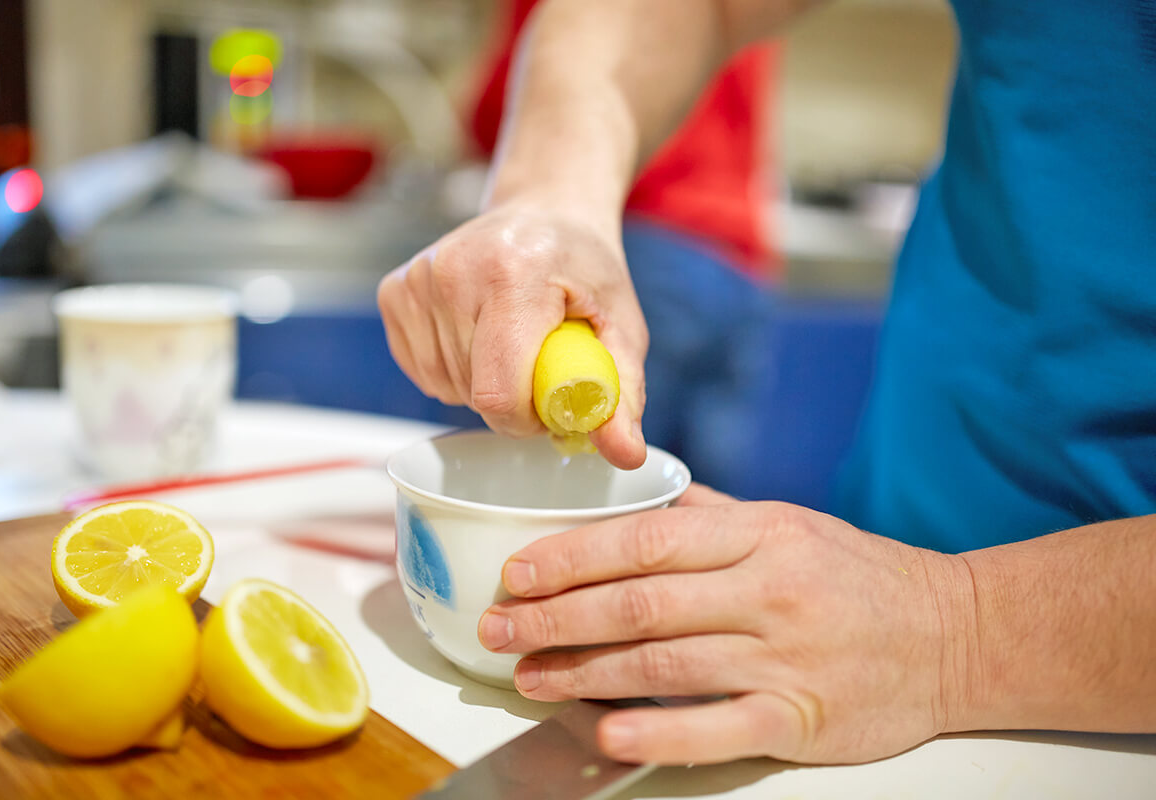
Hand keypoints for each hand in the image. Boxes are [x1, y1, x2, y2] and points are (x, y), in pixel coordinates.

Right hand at [377, 203, 648, 468]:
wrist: (545, 211)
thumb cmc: (585, 270)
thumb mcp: (622, 326)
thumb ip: (621, 392)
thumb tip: (625, 455)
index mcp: (513, 275)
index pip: (499, 393)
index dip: (527, 419)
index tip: (552, 398)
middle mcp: (454, 272)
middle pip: (473, 394)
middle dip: (511, 398)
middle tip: (540, 359)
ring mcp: (417, 280)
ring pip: (445, 387)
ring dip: (481, 384)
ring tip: (511, 340)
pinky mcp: (394, 291)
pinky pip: (422, 371)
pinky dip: (454, 371)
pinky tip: (479, 335)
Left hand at [477, 484, 975, 764]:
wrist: (958, 633)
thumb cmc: (861, 575)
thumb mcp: (789, 522)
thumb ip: (710, 514)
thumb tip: (636, 494)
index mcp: (759, 535)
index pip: (644, 541)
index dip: (570, 557)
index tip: (516, 572)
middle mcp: (767, 591)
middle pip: (639, 603)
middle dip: (556, 617)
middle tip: (499, 627)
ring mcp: (785, 657)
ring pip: (663, 665)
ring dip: (584, 674)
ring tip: (529, 677)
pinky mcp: (802, 718)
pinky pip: (718, 729)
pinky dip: (657, 734)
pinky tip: (605, 734)